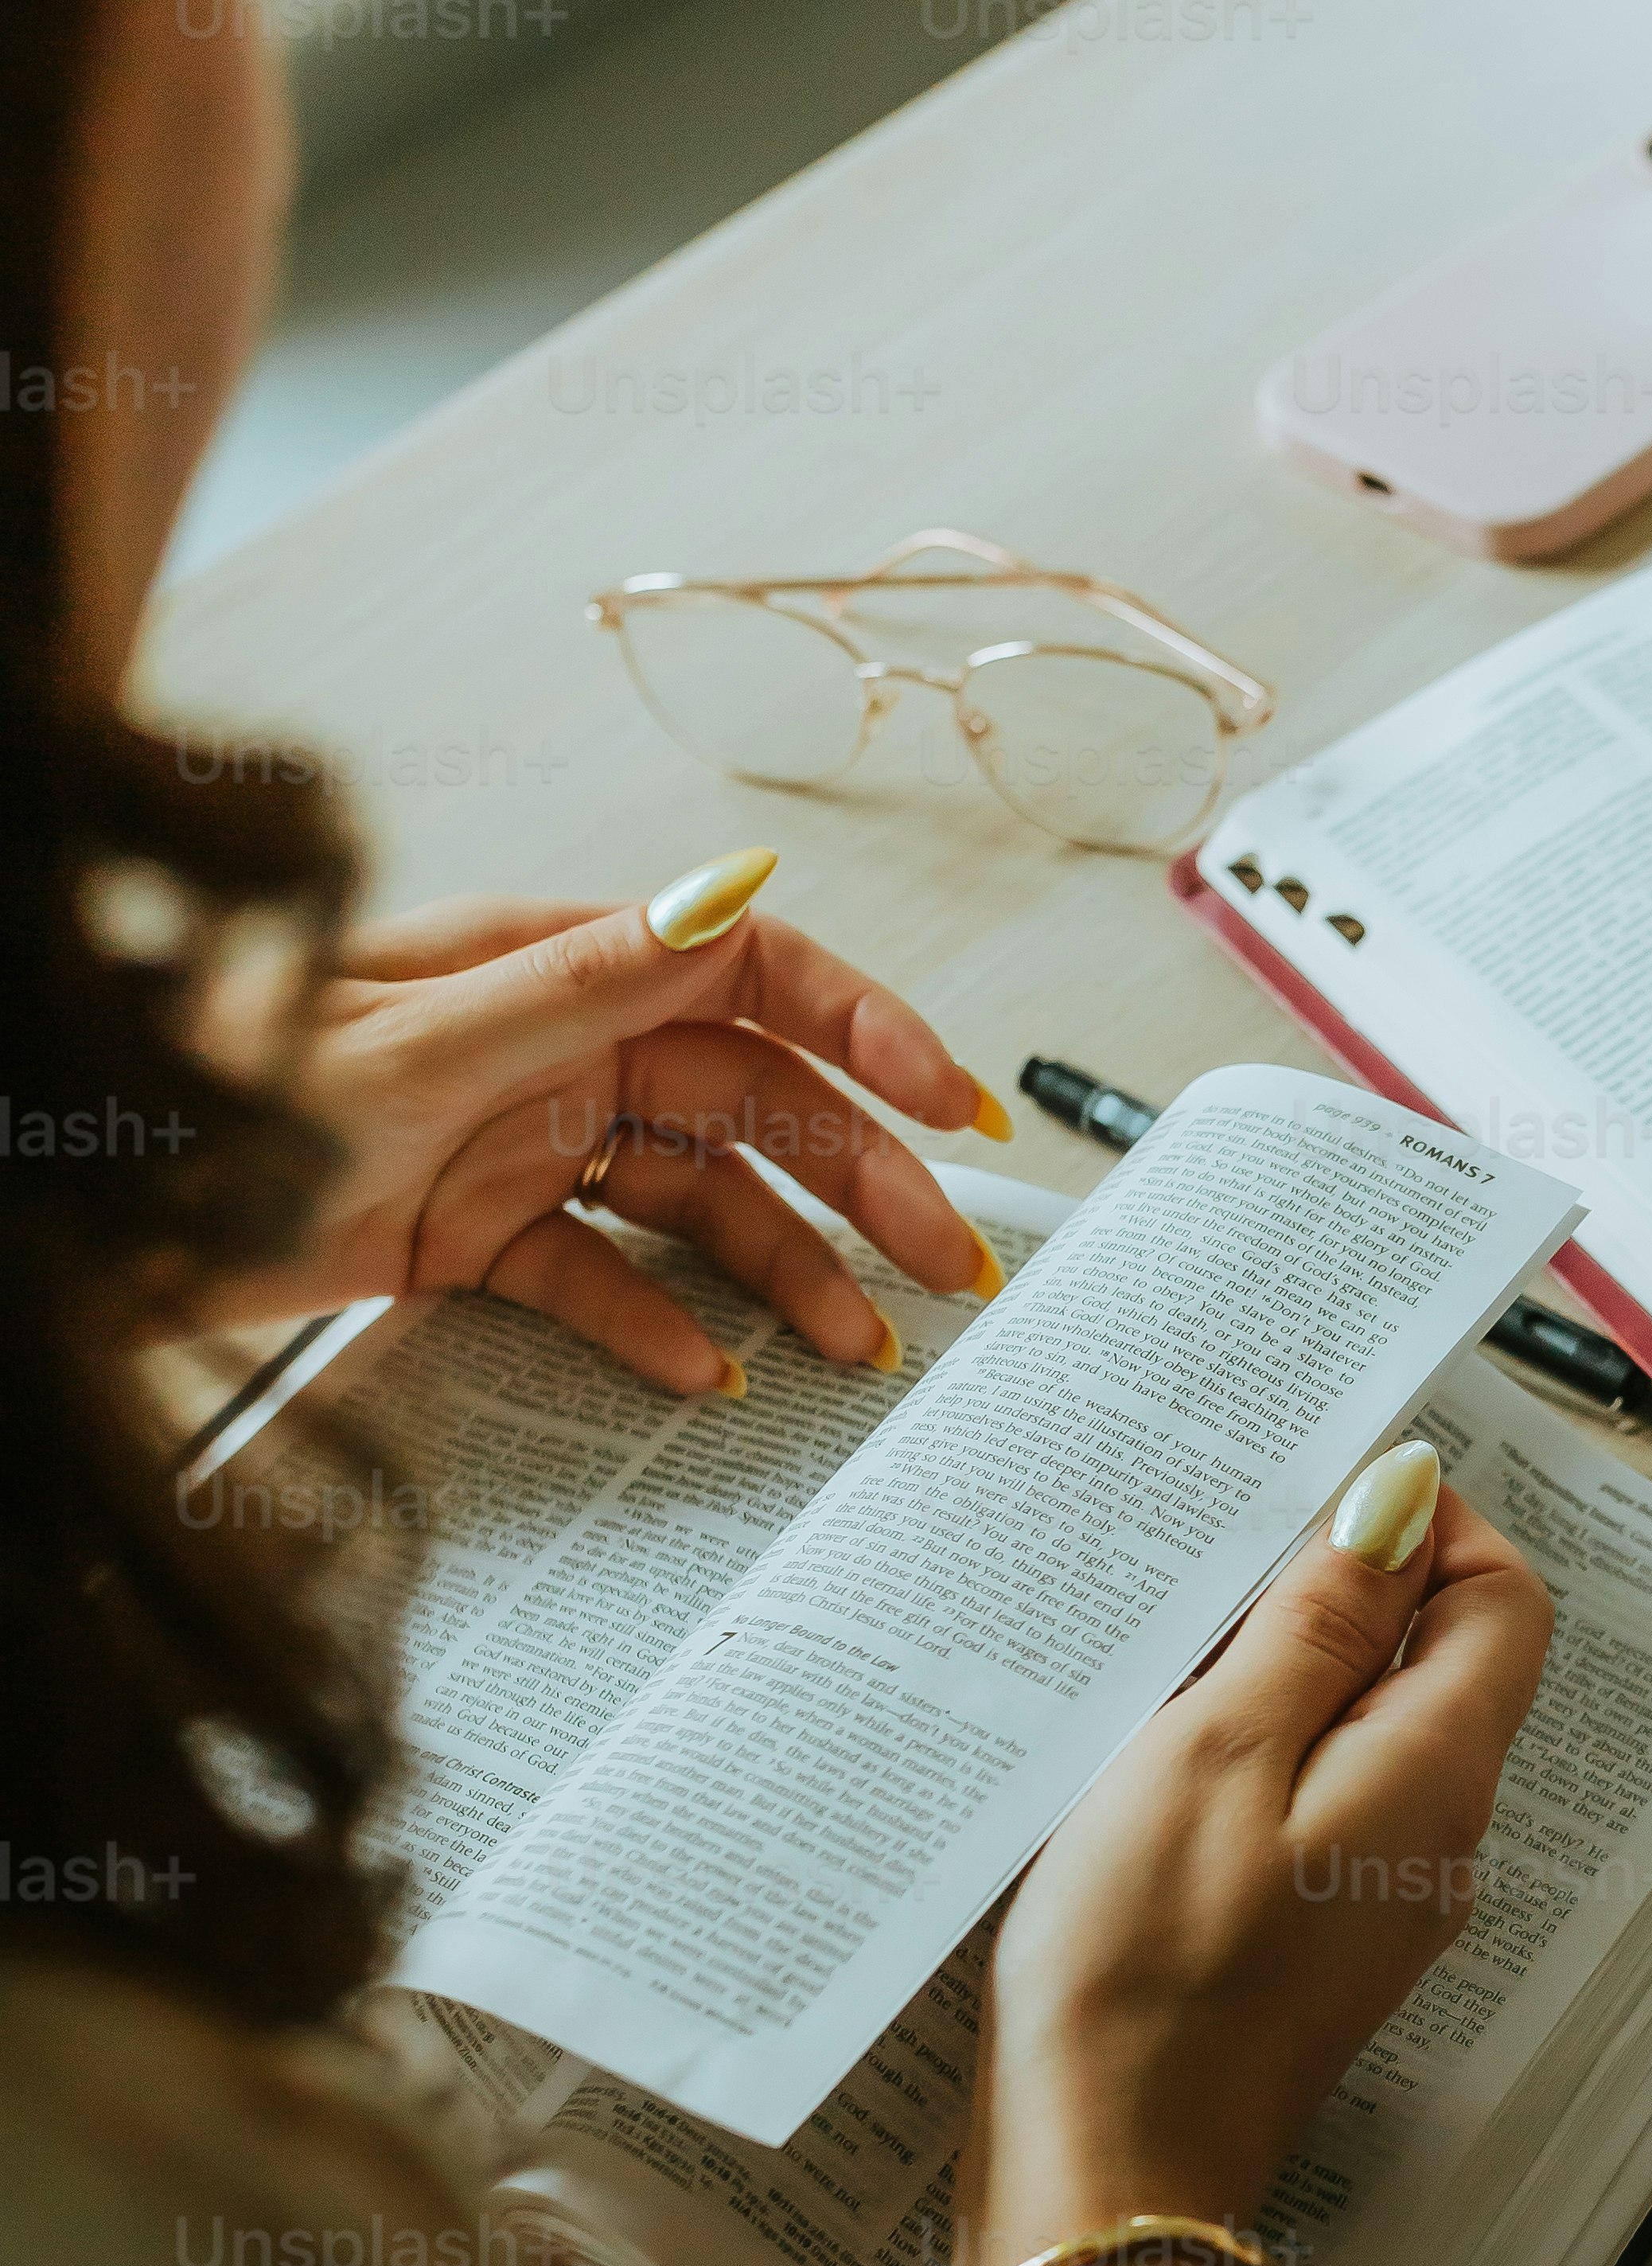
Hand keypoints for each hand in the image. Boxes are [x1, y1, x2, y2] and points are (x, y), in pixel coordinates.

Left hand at [222, 853, 1013, 1389]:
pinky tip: (705, 1374)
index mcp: (545, 967)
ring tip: (855, 1343)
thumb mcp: (408, 1049)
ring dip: (780, 1268)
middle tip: (948, 1260)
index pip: (746, 975)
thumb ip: (579, 983)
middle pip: (747, 1101)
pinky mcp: (474, 1231)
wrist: (88, 1217)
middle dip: (859, 1177)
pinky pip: (598, 1277)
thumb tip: (728, 891)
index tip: (949, 1102)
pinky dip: (656, 1326)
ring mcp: (516, 1139)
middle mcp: (547, 1044)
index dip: (864, 1029)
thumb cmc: (218, 1105)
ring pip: (691, 1199)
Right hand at [967, 1443, 1553, 2260]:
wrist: (1105, 2178)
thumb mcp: (1220, 1750)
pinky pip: (1312, 1806)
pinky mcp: (1312, 1940)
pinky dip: (1250, 1756)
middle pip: (1435, 1659)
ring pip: (1361, 1731)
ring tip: (1156, 1663)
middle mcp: (1437, 1835)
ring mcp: (1378, 1897)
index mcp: (1436, 1773)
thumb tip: (1402, 1496)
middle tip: (1202, 1574)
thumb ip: (1320, 1620)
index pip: (1502, 1598)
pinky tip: (1150, 1759)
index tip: (1307, 1498)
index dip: (1424, 1526)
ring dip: (1276, 1674)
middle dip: (1335, 1590)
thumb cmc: (1146, 1971)